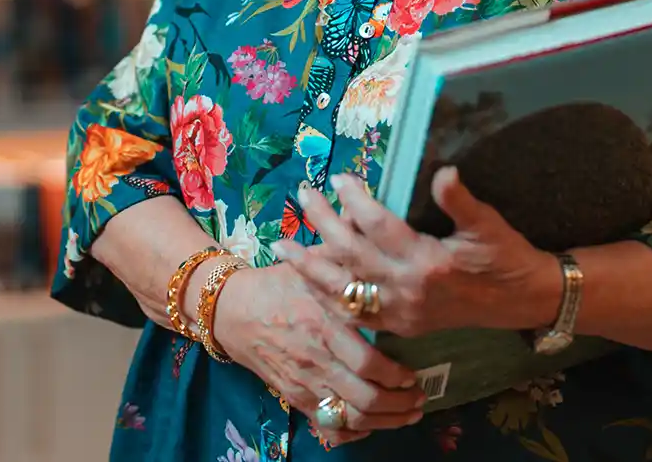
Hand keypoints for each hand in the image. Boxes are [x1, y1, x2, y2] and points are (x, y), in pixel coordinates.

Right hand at [210, 263, 429, 444]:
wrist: (231, 310)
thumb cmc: (278, 284)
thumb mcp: (311, 264)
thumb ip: (345, 253)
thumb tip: (369, 219)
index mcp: (323, 325)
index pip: (368, 364)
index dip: (397, 376)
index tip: (415, 373)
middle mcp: (315, 359)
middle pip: (365, 398)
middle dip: (400, 404)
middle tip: (419, 398)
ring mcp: (304, 382)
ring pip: (351, 417)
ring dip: (385, 420)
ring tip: (407, 413)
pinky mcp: (294, 397)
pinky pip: (329, 427)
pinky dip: (354, 432)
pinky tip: (372, 423)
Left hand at [275, 168, 559, 338]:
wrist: (523, 301)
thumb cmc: (506, 257)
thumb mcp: (489, 224)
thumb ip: (461, 200)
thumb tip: (445, 171)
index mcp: (428, 263)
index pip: (379, 227)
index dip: (356, 201)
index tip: (339, 179)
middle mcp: (408, 291)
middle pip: (352, 255)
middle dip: (323, 224)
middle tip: (303, 195)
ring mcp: (402, 313)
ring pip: (344, 291)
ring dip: (311, 268)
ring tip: (283, 246)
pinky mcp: (401, 327)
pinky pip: (355, 317)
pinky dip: (329, 300)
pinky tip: (310, 283)